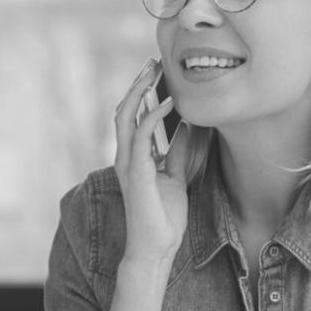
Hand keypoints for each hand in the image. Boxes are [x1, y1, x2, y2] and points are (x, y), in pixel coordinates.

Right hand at [112, 58, 189, 263]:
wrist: (155, 248)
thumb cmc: (163, 218)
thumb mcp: (175, 177)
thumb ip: (177, 153)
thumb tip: (185, 127)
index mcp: (133, 157)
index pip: (132, 117)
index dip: (142, 93)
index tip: (157, 72)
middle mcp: (126, 156)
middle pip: (125, 110)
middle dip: (138, 84)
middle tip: (153, 62)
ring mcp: (128, 163)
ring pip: (126, 116)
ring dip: (140, 91)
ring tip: (154, 71)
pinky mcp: (137, 171)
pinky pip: (142, 135)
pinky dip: (154, 115)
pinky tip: (169, 102)